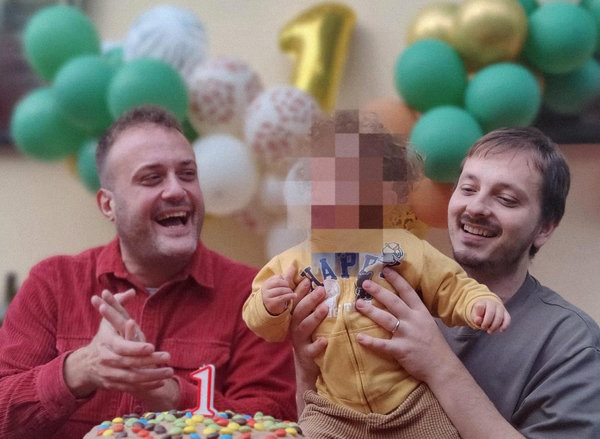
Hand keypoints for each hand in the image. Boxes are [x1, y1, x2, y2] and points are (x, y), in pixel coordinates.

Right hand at [64, 290, 172, 399]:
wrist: (86, 365)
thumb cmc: (103, 338)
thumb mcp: (108, 320)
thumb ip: (119, 304)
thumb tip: (131, 291)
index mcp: (106, 342)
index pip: (121, 347)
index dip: (136, 348)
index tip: (151, 347)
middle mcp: (106, 360)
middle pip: (129, 363)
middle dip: (150, 362)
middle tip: (167, 357)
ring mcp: (109, 374)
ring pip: (132, 378)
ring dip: (152, 376)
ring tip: (169, 372)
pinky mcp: (113, 385)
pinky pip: (131, 387)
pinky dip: (146, 386)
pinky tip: (161, 382)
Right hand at [262, 266, 296, 314]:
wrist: (271, 310)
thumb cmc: (277, 296)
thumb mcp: (280, 286)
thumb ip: (286, 276)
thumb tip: (293, 266)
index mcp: (267, 283)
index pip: (278, 277)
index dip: (284, 280)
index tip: (286, 285)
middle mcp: (265, 289)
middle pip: (279, 283)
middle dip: (286, 285)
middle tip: (289, 289)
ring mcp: (267, 296)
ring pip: (281, 290)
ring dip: (289, 291)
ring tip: (291, 293)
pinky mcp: (271, 303)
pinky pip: (282, 297)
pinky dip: (290, 296)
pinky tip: (294, 296)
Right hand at [288, 277, 327, 412]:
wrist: (307, 367)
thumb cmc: (311, 339)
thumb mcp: (309, 322)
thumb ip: (312, 307)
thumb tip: (321, 286)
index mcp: (295, 319)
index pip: (296, 302)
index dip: (300, 290)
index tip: (307, 279)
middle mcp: (295, 328)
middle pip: (299, 312)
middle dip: (310, 300)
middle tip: (322, 290)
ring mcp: (300, 342)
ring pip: (304, 328)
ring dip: (315, 317)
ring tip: (325, 308)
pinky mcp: (307, 355)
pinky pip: (311, 350)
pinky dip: (318, 345)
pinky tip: (325, 340)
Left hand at [354, 267, 457, 383]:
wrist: (442, 367)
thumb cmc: (434, 345)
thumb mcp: (427, 323)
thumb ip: (414, 313)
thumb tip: (398, 302)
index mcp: (420, 312)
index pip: (407, 292)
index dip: (396, 280)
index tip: (385, 270)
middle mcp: (413, 320)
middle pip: (393, 302)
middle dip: (378, 291)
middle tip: (365, 283)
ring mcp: (407, 335)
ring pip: (386, 319)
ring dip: (371, 311)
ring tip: (358, 304)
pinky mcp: (401, 350)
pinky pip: (382, 344)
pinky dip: (370, 341)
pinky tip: (359, 337)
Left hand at [471, 299, 510, 333]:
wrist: (487, 309)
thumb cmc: (480, 313)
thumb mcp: (475, 315)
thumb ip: (475, 318)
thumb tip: (478, 320)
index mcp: (485, 302)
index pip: (483, 308)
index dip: (483, 318)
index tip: (480, 323)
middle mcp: (494, 304)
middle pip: (492, 313)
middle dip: (488, 323)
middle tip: (483, 328)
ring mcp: (501, 308)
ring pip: (500, 317)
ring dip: (495, 326)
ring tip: (489, 331)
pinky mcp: (506, 314)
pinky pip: (507, 319)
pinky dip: (505, 326)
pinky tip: (500, 330)